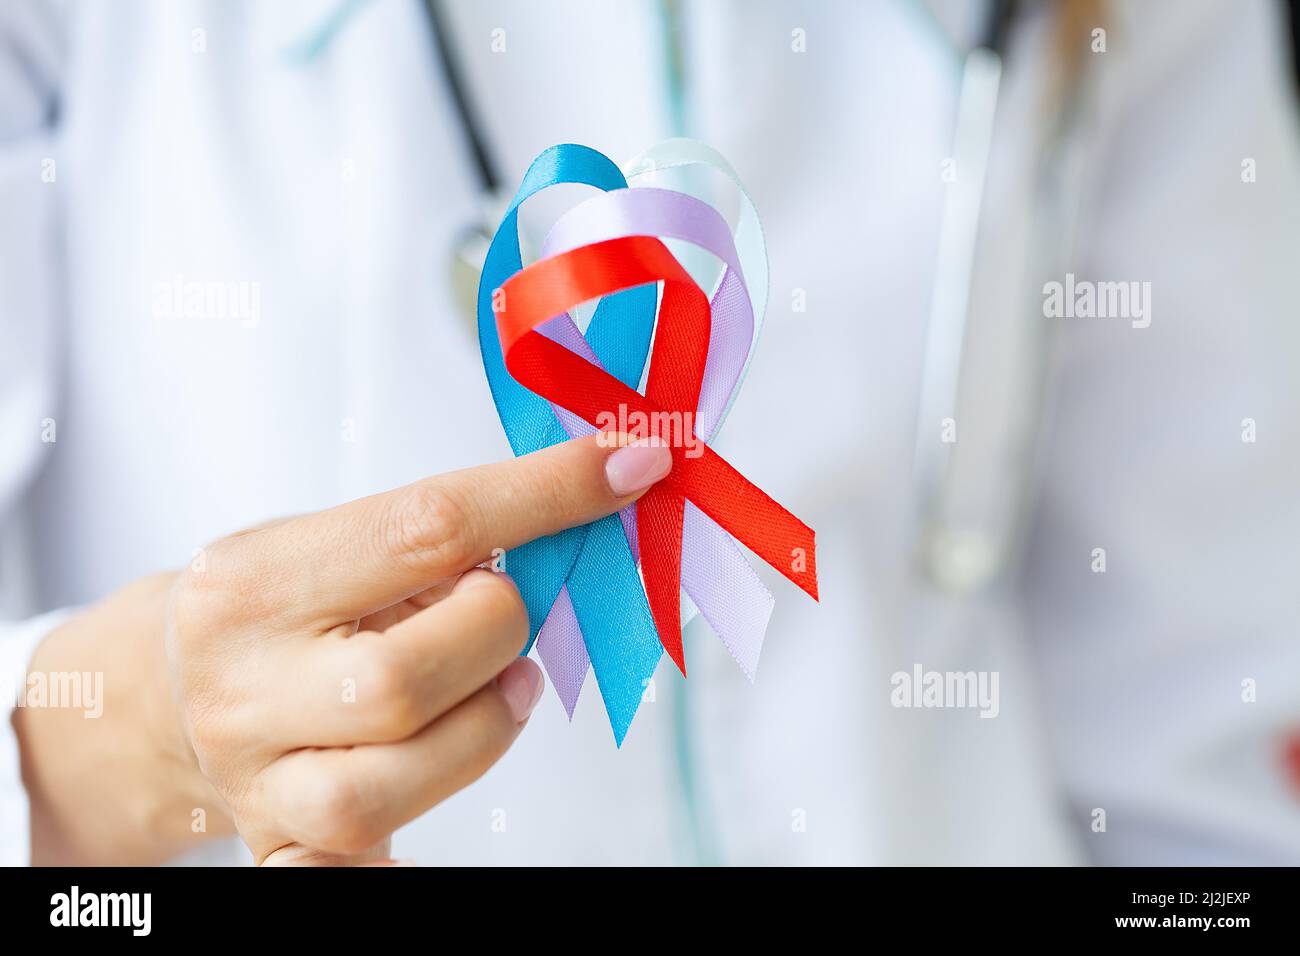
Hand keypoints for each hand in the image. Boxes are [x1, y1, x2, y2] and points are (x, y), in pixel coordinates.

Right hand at [15, 434, 671, 864]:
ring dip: (485, 726)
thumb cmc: (267, 607)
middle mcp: (243, 686)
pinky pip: (353, 868)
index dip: (545, 495)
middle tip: (504, 608)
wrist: (153, 696)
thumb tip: (574, 515)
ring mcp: (258, 778)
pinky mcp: (281, 846)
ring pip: (393, 781)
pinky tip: (443, 765)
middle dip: (496, 631)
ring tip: (500, 685)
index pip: (425, 527)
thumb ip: (430, 537)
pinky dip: (417, 830)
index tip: (626, 466)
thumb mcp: (320, 544)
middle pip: (404, 678)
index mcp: (255, 583)